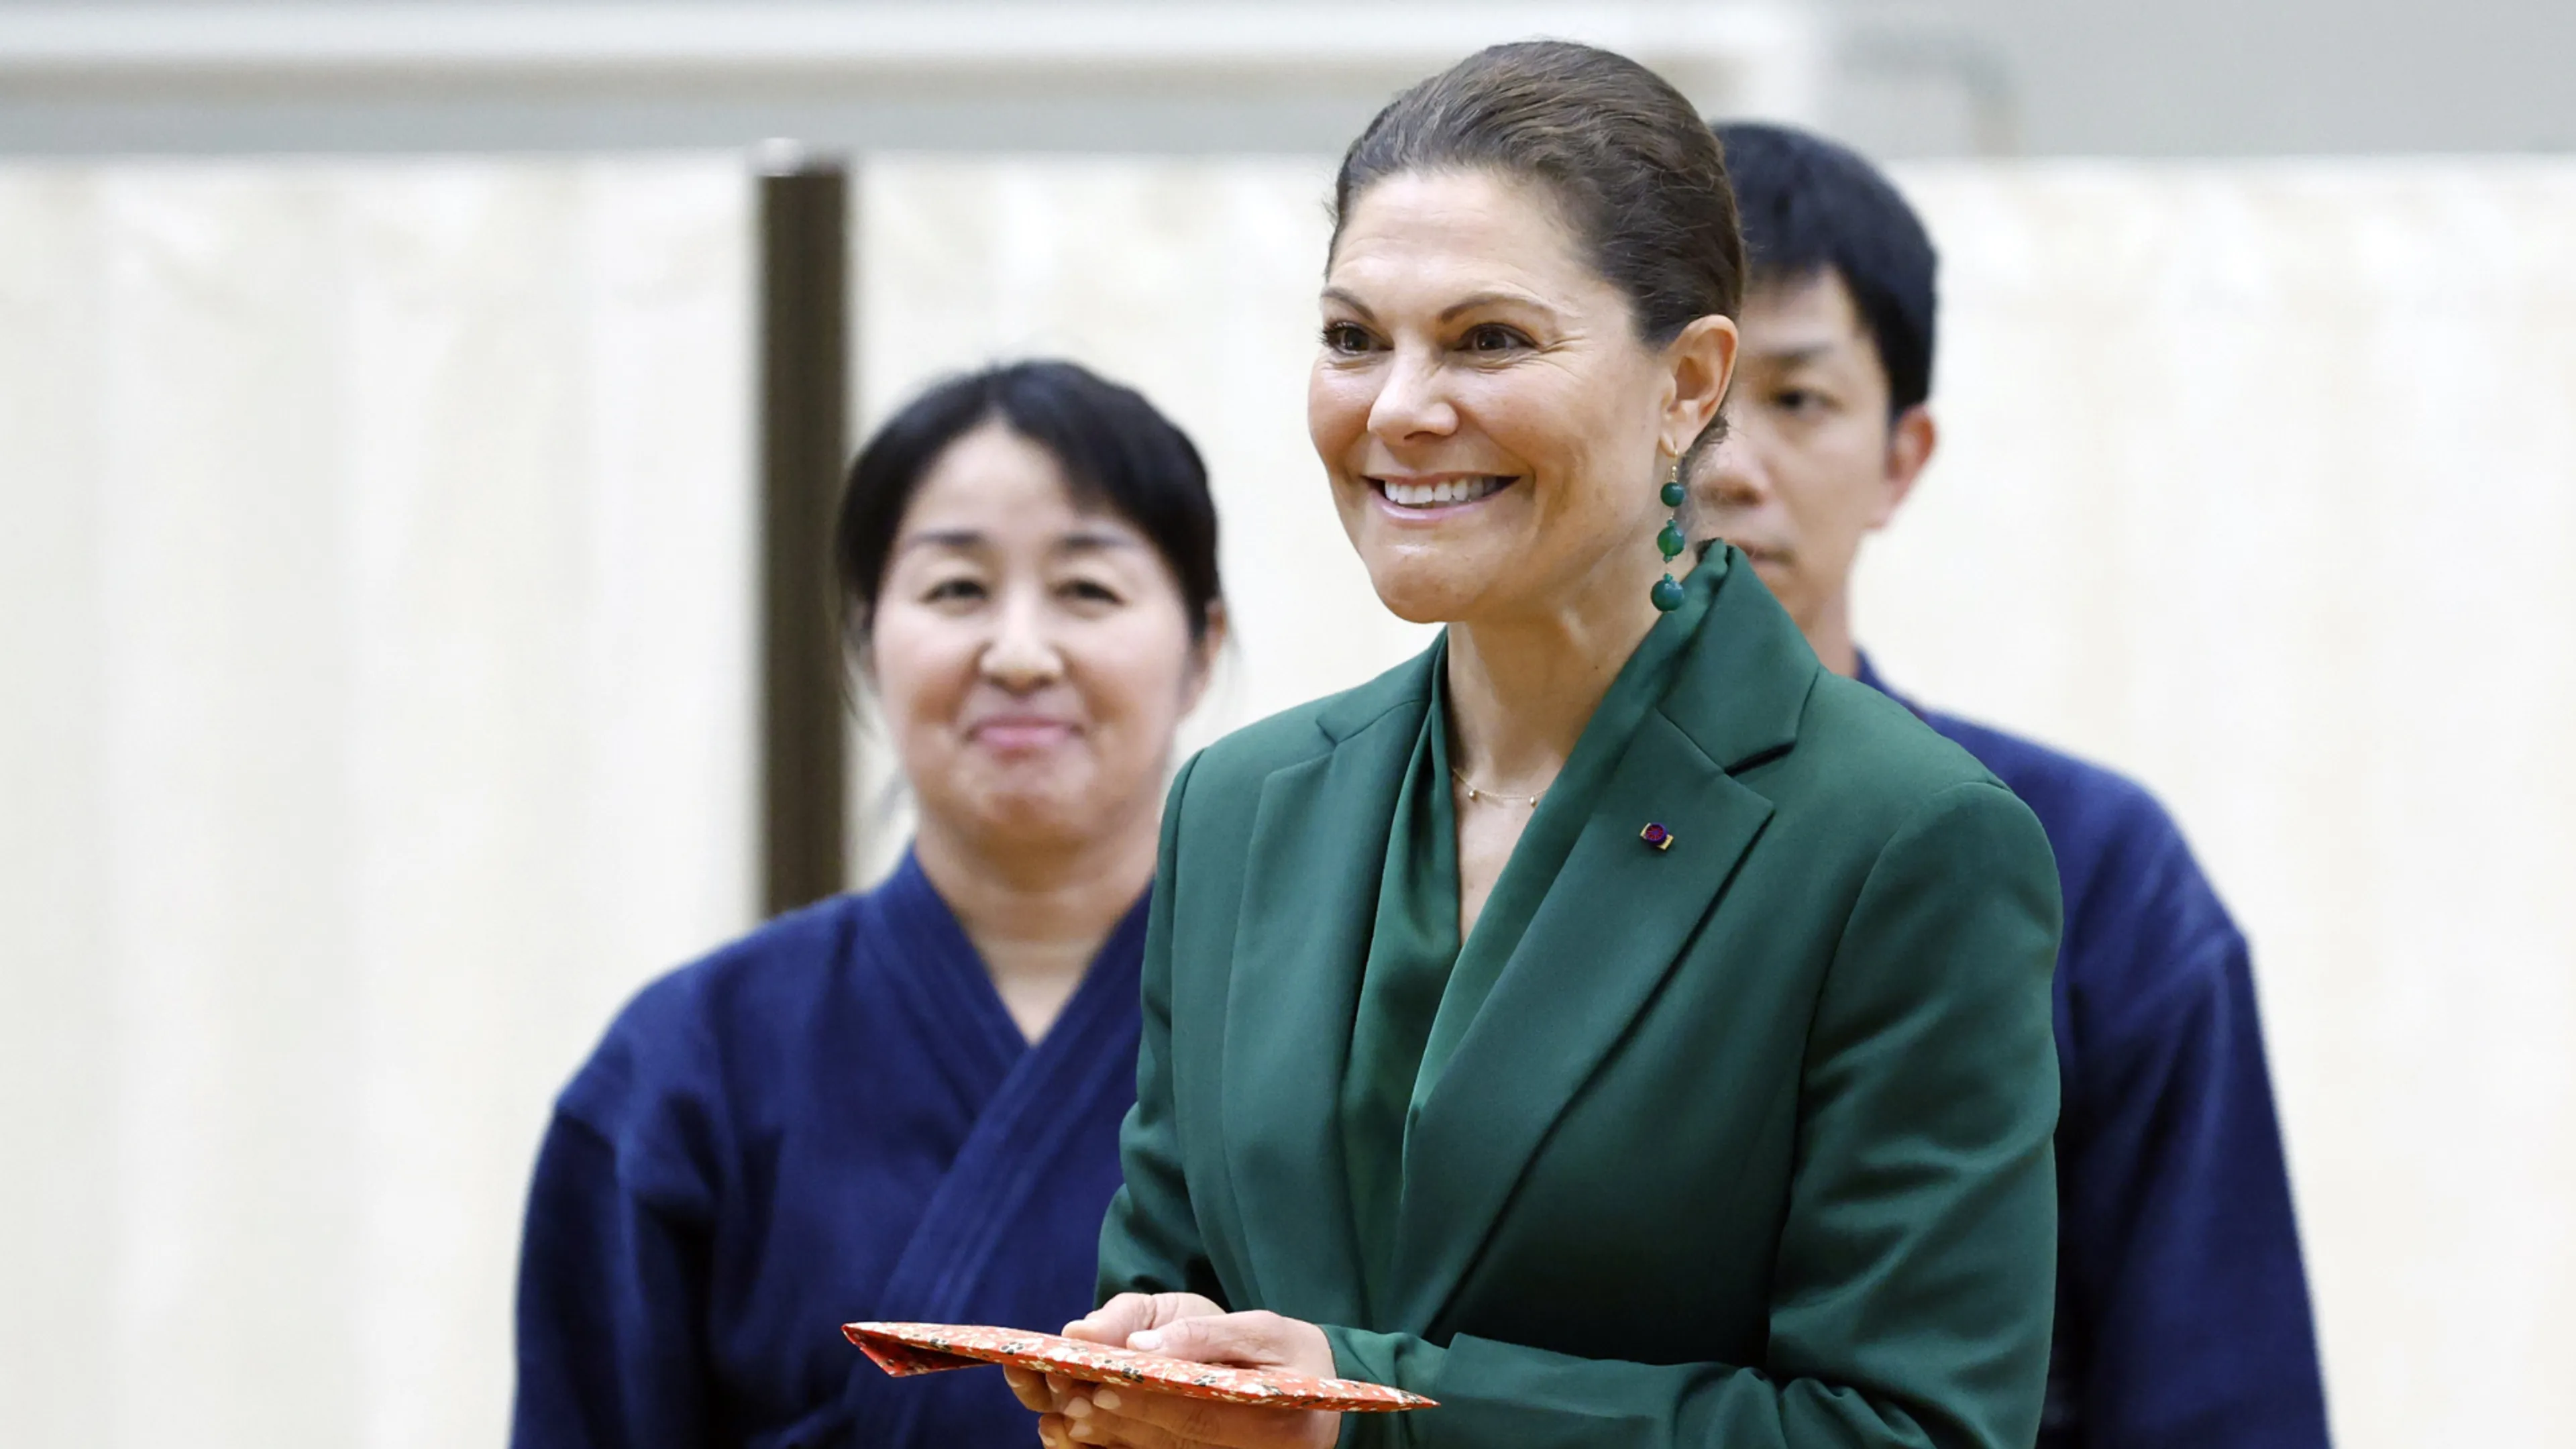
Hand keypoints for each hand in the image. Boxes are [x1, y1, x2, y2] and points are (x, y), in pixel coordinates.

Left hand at [1006, 1296, 1342, 1448]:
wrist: (1322, 1389)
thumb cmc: (1293, 1350)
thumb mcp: (1262, 1326)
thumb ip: (1204, 1334)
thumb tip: (1139, 1344)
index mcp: (1278, 1415)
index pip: (1199, 1413)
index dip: (1148, 1404)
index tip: (1103, 1387)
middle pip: (1179, 1439)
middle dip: (1124, 1422)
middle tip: (1076, 1402)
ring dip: (1120, 1439)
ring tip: (1077, 1416)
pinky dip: (1135, 1447)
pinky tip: (1100, 1434)